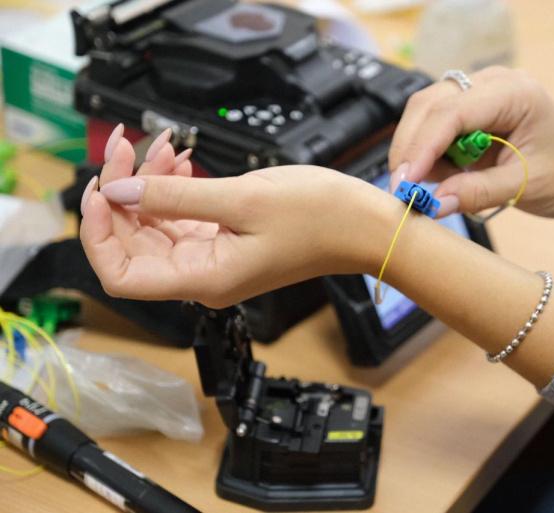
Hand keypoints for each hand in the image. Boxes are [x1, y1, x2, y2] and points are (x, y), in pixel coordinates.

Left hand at [80, 125, 390, 307]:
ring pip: (155, 226)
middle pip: (134, 244)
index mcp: (204, 278)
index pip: (121, 275)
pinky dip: (174, 189)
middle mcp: (203, 276)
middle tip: (128, 147)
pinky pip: (182, 218)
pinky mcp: (226, 241)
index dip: (97, 234)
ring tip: (162, 144)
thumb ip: (175, 196)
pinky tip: (181, 161)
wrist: (364, 226)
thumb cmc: (319, 218)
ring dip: (148, 184)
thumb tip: (118, 192)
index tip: (98, 189)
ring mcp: (214, 259)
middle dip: (122, 194)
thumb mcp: (242, 198)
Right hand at [388, 66, 553, 219]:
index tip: (405, 182)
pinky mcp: (473, 112)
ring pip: (426, 113)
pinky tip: (441, 179)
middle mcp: (493, 84)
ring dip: (417, 152)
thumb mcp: (527, 187)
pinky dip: (429, 155)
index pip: (452, 112)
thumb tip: (433, 202)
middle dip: (410, 148)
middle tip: (401, 190)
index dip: (422, 147)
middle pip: (430, 105)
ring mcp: (481, 94)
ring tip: (429, 188)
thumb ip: (478, 192)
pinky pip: (436, 127)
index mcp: (514, 93)